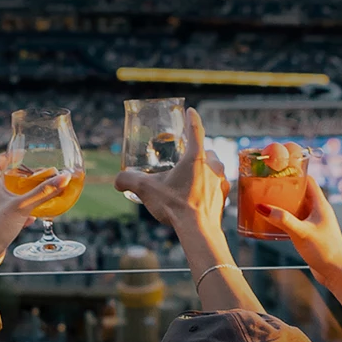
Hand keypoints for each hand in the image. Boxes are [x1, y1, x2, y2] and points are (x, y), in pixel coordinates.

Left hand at [0, 152, 74, 273]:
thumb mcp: (23, 206)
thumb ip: (43, 192)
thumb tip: (64, 177)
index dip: (4, 157)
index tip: (18, 155)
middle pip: (1, 181)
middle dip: (16, 176)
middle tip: (30, 174)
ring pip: (7, 199)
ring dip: (20, 195)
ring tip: (35, 194)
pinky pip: (11, 216)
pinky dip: (22, 214)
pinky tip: (32, 218)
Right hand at [113, 108, 229, 231]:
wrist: (199, 231)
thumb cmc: (176, 206)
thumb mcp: (146, 190)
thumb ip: (128, 180)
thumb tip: (117, 180)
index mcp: (195, 157)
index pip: (195, 130)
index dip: (192, 118)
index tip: (191, 110)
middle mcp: (213, 165)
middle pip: (206, 151)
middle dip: (196, 153)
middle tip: (184, 160)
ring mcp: (221, 181)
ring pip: (213, 169)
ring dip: (203, 171)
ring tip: (190, 180)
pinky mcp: (224, 196)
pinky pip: (216, 186)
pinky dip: (208, 188)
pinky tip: (197, 196)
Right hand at [259, 176, 341, 268]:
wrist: (337, 272)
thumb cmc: (325, 250)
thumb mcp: (301, 232)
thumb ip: (282, 220)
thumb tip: (262, 207)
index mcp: (320, 205)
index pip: (308, 181)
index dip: (295, 174)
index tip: (278, 172)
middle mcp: (319, 211)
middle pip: (300, 194)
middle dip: (285, 190)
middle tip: (267, 188)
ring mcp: (315, 223)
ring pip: (298, 208)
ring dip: (284, 206)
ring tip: (266, 203)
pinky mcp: (311, 234)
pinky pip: (296, 221)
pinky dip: (286, 219)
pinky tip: (273, 224)